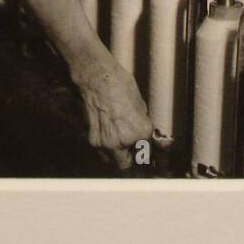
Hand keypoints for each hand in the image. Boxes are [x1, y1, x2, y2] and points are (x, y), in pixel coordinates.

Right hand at [72, 51, 152, 170]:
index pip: (147, 150)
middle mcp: (123, 141)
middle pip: (127, 165)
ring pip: (113, 161)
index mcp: (140, 132)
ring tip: (119, 139)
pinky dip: (106, 147)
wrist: (97, 78)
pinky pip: (102, 152)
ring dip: (117, 155)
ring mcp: (105, 143)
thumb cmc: (120, 86)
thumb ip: (145, 126)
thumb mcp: (141, 105)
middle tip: (132, 149)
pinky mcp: (93, 140)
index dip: (147, 148)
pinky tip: (109, 133)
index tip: (146, 148)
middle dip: (130, 158)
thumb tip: (151, 137)